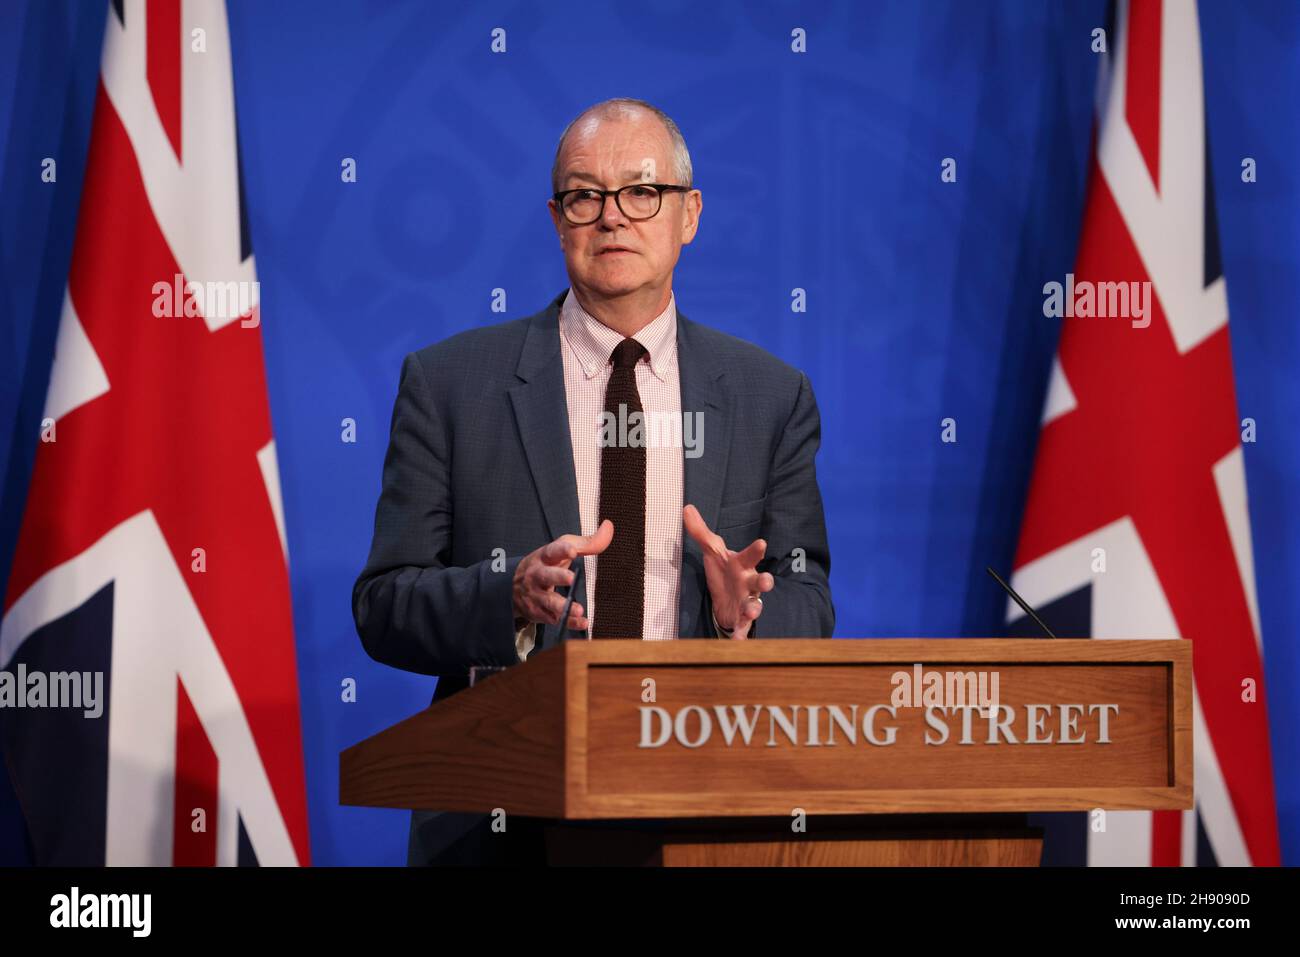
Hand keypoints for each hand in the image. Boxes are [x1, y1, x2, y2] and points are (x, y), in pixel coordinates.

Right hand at [512, 520, 612, 631]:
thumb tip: (609, 526)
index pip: (552, 551)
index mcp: (544, 557)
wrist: (512, 587)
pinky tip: (582, 622)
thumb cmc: (545, 564)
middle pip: (547, 576)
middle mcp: (538, 576)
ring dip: (564, 606)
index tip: (571, 550)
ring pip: (549, 602)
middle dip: (558, 577)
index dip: (562, 550)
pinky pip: (555, 618)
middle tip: (571, 578)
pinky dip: (569, 622)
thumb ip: (587, 542)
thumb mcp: (561, 550)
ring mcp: (537, 595)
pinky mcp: (540, 612)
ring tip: (579, 609)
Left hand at [682, 504, 774, 639]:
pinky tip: (738, 641)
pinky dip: (742, 635)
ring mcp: (747, 601)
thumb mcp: (712, 550)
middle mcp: (749, 583)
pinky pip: (744, 628)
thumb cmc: (724, 570)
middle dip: (765, 581)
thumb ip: (701, 532)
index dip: (756, 549)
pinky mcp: (741, 619)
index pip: (750, 555)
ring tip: (752, 612)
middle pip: (760, 581)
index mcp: (742, 564)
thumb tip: (686, 508)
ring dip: (755, 609)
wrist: (727, 597)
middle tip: (767, 581)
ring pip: (755, 605)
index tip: (762, 543)